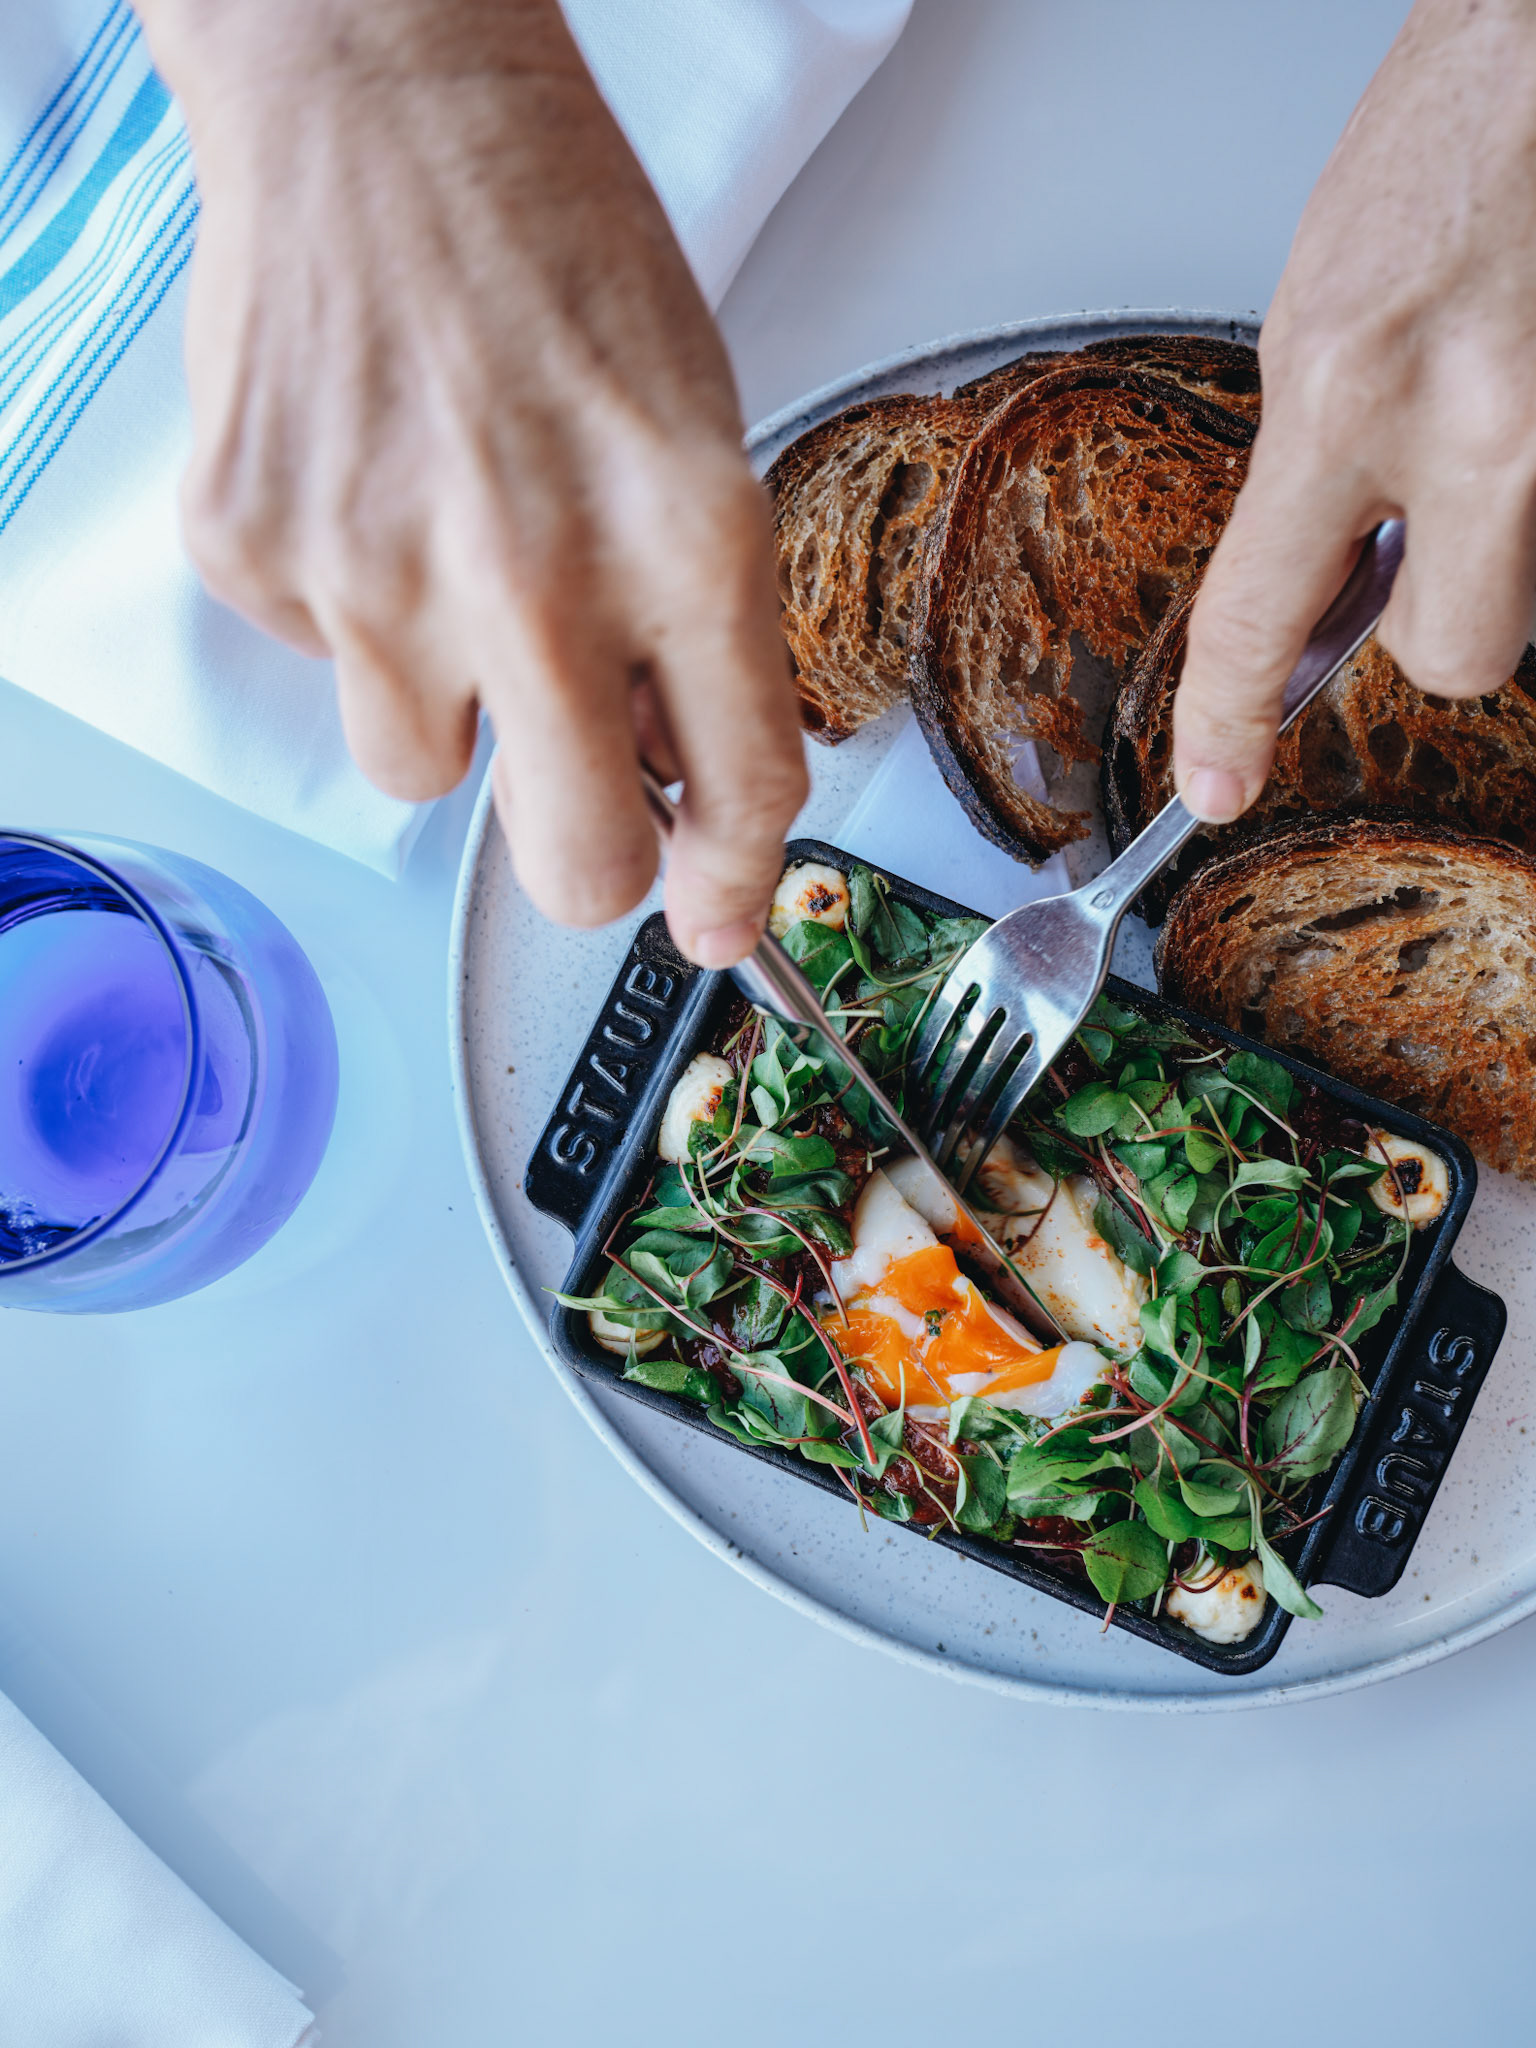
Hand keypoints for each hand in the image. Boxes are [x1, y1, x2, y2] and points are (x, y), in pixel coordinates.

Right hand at [133, 0, 806, 963]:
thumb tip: (667, 775)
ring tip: (454, 557)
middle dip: (590, 858)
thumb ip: (694, 621)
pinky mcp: (253, 551)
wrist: (379, 97)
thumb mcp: (692, 428)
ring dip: (454, 705)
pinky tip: (374, 493)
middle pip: (576, 869)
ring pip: (425, 776)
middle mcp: (532, 575)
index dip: (733, 880)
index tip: (717, 914)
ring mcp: (374, 574)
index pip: (739, 785)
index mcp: (683, 533)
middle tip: (581, 791)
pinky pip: (324, 671)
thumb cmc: (551, 237)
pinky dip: (356, 612)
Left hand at [1174, 0, 1535, 821]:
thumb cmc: (1446, 151)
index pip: (1258, 610)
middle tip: (1419, 539)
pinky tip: (1521, 403)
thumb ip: (1311, 467)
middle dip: (1431, 623)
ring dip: (1496, 546)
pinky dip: (1530, 494)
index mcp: (1353, 389)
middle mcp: (1477, 425)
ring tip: (1485, 430)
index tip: (1213, 783)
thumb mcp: (1319, 320)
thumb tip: (1317, 580)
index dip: (1226, 717)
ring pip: (1524, 598)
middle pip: (1455, 655)